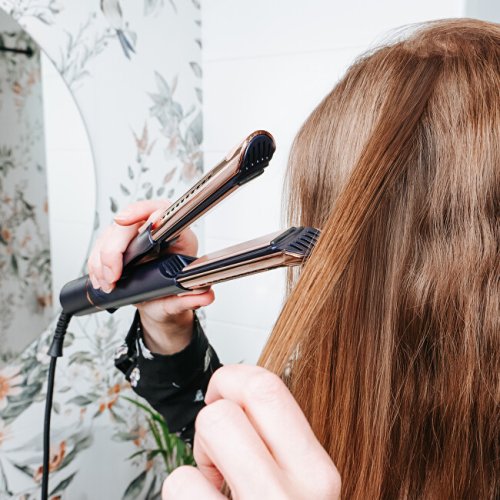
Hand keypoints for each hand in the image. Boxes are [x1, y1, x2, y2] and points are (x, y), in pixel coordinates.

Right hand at [87, 200, 214, 353]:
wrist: (160, 305)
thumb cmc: (174, 294)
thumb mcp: (181, 301)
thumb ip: (191, 298)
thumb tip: (206, 296)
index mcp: (177, 235)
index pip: (161, 210)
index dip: (143, 211)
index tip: (130, 221)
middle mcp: (154, 231)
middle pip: (128, 224)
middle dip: (114, 248)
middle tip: (113, 274)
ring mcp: (134, 236)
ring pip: (110, 234)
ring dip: (101, 259)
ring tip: (108, 282)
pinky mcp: (118, 245)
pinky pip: (100, 246)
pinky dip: (96, 263)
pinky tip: (101, 279)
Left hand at [162, 365, 340, 498]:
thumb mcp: (302, 485)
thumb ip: (283, 442)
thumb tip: (242, 391)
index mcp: (317, 471)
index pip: (269, 387)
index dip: (233, 378)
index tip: (224, 395)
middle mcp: (295, 494)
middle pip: (231, 403)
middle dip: (213, 409)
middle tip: (215, 436)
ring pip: (209, 429)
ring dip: (200, 454)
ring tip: (214, 480)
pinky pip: (180, 481)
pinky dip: (183, 489)